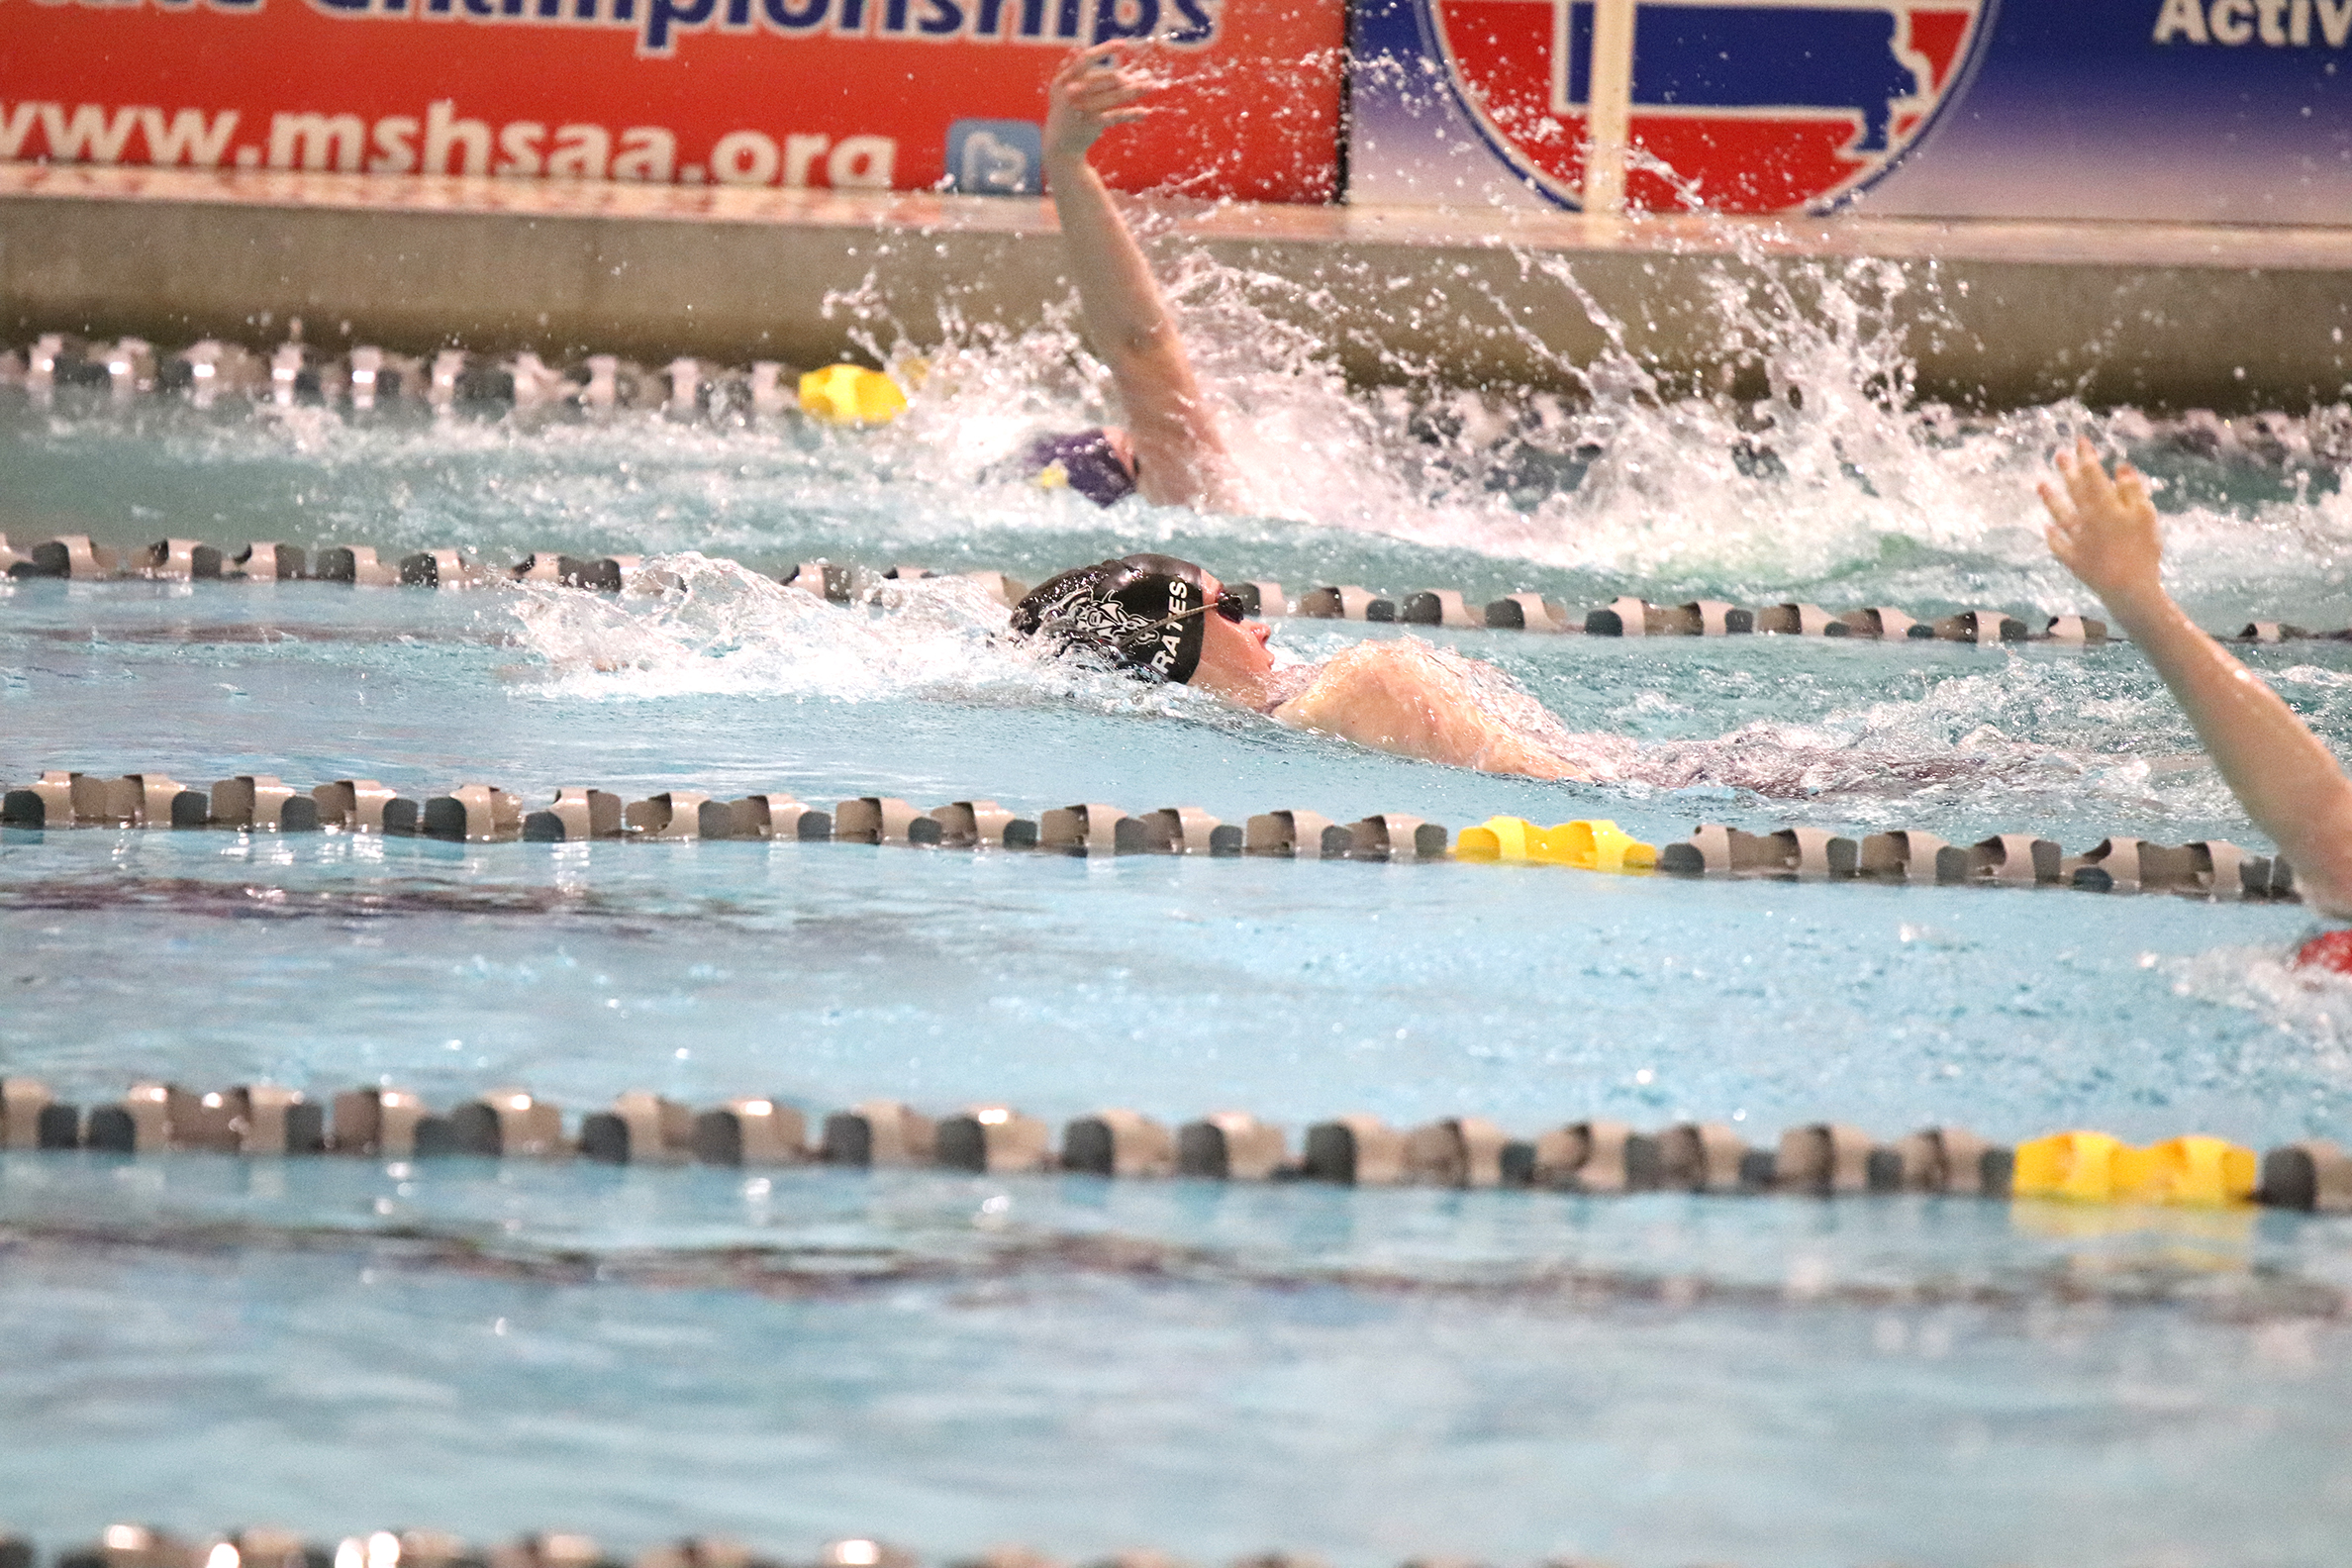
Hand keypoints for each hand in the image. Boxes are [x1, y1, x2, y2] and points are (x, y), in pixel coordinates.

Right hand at [1044, 43, 1153, 165]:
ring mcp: (1082, 108)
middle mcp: (1071, 92)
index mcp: (1064, 78)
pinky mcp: (1091, 124)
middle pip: (1103, 80)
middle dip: (1123, 77)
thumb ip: (1079, 72)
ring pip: (1113, 97)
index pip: (1085, 60)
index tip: (1123, 44)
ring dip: (1134, 91)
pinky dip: (1131, 114)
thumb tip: (1084, 52)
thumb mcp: (1065, 87)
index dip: (1104, 51)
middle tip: (1142, 76)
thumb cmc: (1067, 108)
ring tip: (1151, 86)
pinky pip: (1115, 116)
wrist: (1059, 142)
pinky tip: (1145, 112)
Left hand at [2039, 434, 2164, 606]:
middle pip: (2074, 491)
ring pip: (2060, 514)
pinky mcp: (2073, 560)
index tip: (2080, 441)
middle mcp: (2086, 519)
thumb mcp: (2145, 515)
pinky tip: (2048, 527)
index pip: (2092, 474)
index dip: (2085, 456)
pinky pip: (2059, 545)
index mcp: (2105, 506)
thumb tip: (2120, 466)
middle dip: (2066, 471)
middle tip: (2058, 455)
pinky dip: (2053, 535)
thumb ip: (2132, 489)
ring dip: (2050, 498)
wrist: (2128, 588)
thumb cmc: (2144, 549)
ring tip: (2040, 484)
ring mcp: (2077, 540)